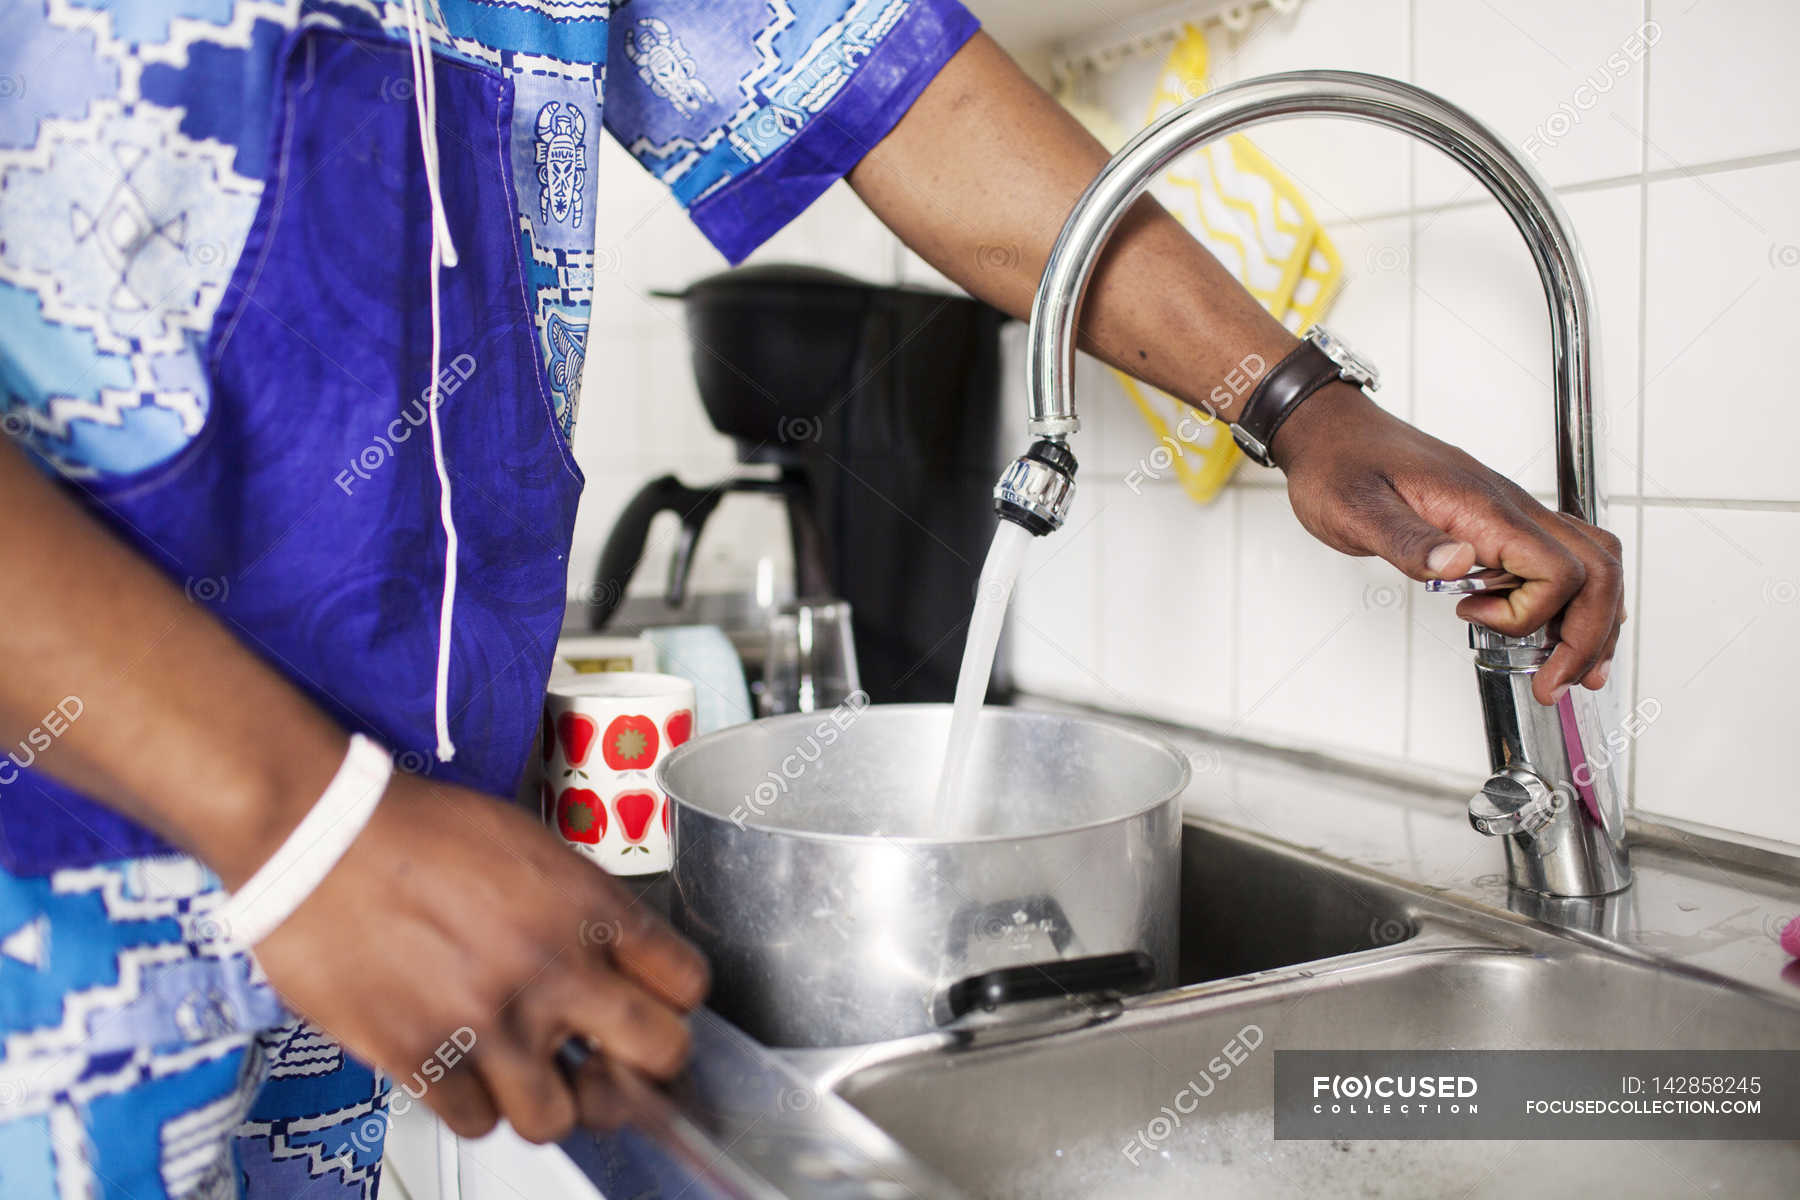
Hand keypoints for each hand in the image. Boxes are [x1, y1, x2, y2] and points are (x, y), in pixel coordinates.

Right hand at [248, 773, 707, 1142]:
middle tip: (615, 1064)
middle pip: (658, 1058)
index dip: (676, 1003)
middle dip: (643, 1069)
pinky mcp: (421, 1058)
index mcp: (588, 908)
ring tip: (528, 1073)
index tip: (658, 1010)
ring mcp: (488, 1022)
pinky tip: (464, 1070)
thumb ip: (581, 909)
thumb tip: (612, 963)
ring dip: (550, 1101)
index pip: (687, 983)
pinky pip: (478, 1124)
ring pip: (561, 1119)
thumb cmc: (417, 831)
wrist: (320, 837)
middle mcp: (551, 971)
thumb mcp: (530, 845)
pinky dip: (475, 1106)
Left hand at [1271, 383, 1624, 705]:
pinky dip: (1577, 596)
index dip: (1530, 614)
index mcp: (1483, 509)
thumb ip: (1409, 541)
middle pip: (1597, 569)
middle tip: (1560, 682)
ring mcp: (1510, 512)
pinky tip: (1564, 624)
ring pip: (1593, 560)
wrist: (1334, 433)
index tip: (1472, 618)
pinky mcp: (1499, 518)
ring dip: (1594, 618)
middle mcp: (1509, 507)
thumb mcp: (1357, 510)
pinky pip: (1565, 553)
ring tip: (1577, 667)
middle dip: (1588, 634)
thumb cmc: (1342, 466)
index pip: (1557, 570)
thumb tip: (1456, 564)